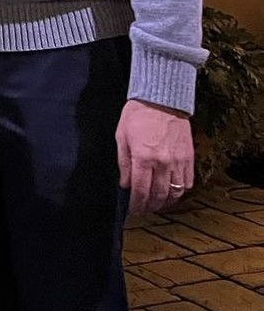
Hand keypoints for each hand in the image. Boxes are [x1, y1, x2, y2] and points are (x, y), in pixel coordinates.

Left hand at [115, 98, 193, 214]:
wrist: (162, 100)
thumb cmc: (137, 116)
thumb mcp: (121, 137)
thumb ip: (123, 163)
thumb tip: (125, 184)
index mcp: (143, 158)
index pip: (140, 190)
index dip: (136, 203)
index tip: (133, 209)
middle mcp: (162, 163)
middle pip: (158, 195)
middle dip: (150, 206)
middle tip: (144, 210)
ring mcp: (178, 161)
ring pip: (175, 192)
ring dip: (166, 202)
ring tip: (157, 204)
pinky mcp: (189, 158)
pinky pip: (188, 182)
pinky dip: (180, 191)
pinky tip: (172, 192)